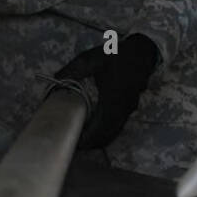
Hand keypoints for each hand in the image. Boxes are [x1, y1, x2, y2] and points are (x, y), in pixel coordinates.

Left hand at [53, 34, 159, 149]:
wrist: (142, 52)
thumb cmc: (116, 56)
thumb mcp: (91, 59)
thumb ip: (73, 70)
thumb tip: (55, 79)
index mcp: (113, 98)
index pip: (100, 127)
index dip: (88, 138)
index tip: (74, 142)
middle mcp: (122, 109)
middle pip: (107, 135)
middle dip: (92, 143)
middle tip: (74, 143)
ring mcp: (128, 110)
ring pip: (114, 132)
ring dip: (99, 139)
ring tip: (83, 138)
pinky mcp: (130, 109)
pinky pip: (118, 127)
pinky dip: (107, 133)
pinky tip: (95, 129)